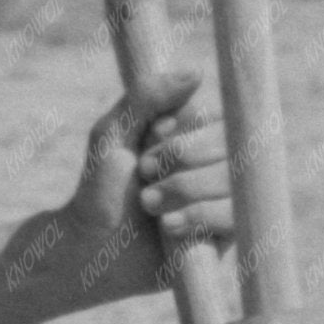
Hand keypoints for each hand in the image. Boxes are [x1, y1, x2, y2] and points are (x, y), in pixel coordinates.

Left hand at [60, 61, 236, 300]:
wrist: (88, 250)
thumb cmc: (98, 191)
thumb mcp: (113, 133)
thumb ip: (147, 96)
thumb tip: (198, 73)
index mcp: (191, 138)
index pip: (215, 115)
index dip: (186, 125)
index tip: (151, 136)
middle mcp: (212, 166)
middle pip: (228, 144)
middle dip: (181, 156)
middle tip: (144, 172)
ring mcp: (221, 201)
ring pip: (231, 179)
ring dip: (184, 188)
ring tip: (148, 203)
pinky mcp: (223, 237)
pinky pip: (234, 216)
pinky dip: (199, 215)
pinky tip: (167, 226)